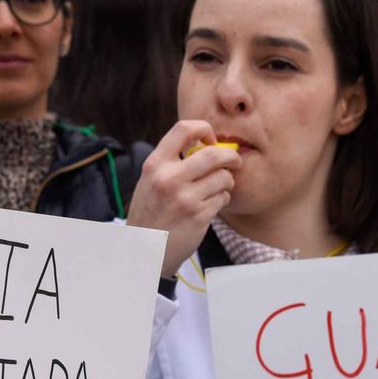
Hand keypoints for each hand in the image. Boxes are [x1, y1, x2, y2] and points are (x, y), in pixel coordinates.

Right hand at [126, 120, 241, 278]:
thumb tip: (206, 145)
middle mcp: (169, 178)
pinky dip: (223, 198)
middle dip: (230, 156)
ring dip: (227, 181)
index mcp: (155, 164)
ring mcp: (184, 198)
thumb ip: (171, 162)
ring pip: (223, 177)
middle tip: (234, 161)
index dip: (204, 129)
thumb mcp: (150, 180)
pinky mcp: (198, 216)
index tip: (210, 141)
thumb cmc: (150, 213)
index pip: (183, 128)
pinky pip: (223, 198)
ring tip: (219, 187)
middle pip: (214, 154)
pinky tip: (213, 203)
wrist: (143, 250)